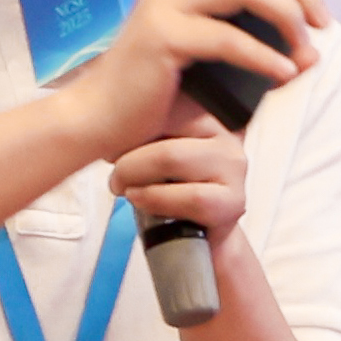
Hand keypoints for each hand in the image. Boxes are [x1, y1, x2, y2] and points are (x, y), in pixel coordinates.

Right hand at [58, 0, 327, 159]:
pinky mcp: (162, 38)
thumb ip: (234, 23)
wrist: (100, 116)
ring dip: (287, 16)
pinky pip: (226, 39)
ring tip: (307, 49)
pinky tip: (284, 72)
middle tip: (322, 23)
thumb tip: (299, 24)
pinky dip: (263, 56)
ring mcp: (164, 5)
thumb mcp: (197, 42)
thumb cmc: (154, 87)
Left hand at [109, 107, 246, 234]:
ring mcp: (233, 166)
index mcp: (204, 114)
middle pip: (161, 125)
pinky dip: (156, 199)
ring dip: (135, 175)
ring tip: (124, 188)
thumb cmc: (170, 193)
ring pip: (171, 158)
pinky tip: (140, 199)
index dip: (127, 124)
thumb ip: (137, 133)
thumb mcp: (150, 153)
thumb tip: (106, 124)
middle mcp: (225, 134)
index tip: (110, 148)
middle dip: (127, 153)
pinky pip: (190, 196)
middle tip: (115, 175)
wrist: (195, 239)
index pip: (161, 102)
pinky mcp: (234, 201)